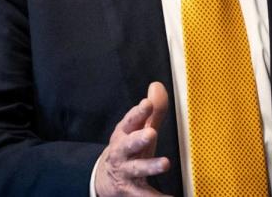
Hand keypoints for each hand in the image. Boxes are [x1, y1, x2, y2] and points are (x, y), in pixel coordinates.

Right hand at [95, 82, 171, 196]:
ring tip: (165, 164)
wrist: (106, 178)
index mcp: (124, 133)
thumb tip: (157, 86)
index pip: (131, 120)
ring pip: (136, 169)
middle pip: (129, 144)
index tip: (146, 104)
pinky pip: (144, 195)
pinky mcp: (131, 190)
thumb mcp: (137, 129)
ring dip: (150, 166)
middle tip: (150, 133)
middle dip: (139, 139)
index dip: (139, 112)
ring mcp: (126, 171)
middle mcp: (122, 152)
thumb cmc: (128, 149)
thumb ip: (152, 111)